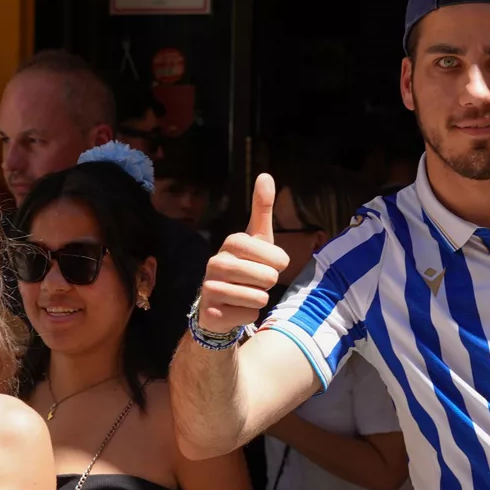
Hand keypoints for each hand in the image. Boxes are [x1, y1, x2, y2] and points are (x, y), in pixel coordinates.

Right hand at [197, 174, 289, 332]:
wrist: (218, 302)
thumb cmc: (245, 266)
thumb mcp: (257, 238)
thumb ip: (262, 208)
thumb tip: (265, 175)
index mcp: (232, 242)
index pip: (277, 258)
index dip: (278, 264)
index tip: (268, 264)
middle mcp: (216, 262)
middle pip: (268, 278)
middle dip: (268, 283)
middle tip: (255, 281)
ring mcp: (210, 288)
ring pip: (259, 298)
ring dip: (259, 299)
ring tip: (245, 293)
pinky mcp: (211, 313)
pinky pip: (249, 315)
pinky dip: (249, 315)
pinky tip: (236, 308)